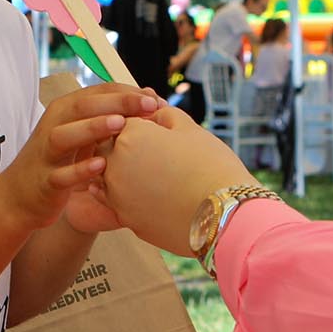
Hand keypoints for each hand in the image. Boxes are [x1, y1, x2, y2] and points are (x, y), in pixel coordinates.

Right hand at [0, 84, 159, 232]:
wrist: (20, 196)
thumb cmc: (60, 160)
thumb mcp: (83, 133)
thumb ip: (110, 114)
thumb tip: (148, 93)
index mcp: (66, 110)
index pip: (98, 92)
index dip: (128, 92)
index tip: (157, 99)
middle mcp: (54, 125)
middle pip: (83, 106)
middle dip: (117, 103)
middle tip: (148, 104)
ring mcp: (47, 153)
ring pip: (65, 135)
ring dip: (92, 127)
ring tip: (120, 124)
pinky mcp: (45, 181)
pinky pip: (62, 174)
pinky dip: (80, 170)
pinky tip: (101, 165)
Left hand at [101, 107, 258, 255]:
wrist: (222, 216)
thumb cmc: (211, 167)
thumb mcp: (190, 129)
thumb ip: (165, 115)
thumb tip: (153, 112)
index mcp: (129, 135)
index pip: (125, 121)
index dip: (144, 124)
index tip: (162, 132)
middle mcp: (114, 164)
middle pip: (111, 148)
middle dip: (129, 147)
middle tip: (159, 155)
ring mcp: (116, 195)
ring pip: (110, 177)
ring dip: (126, 173)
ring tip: (158, 178)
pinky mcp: (125, 219)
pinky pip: (119, 202)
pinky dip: (131, 197)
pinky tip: (152, 196)